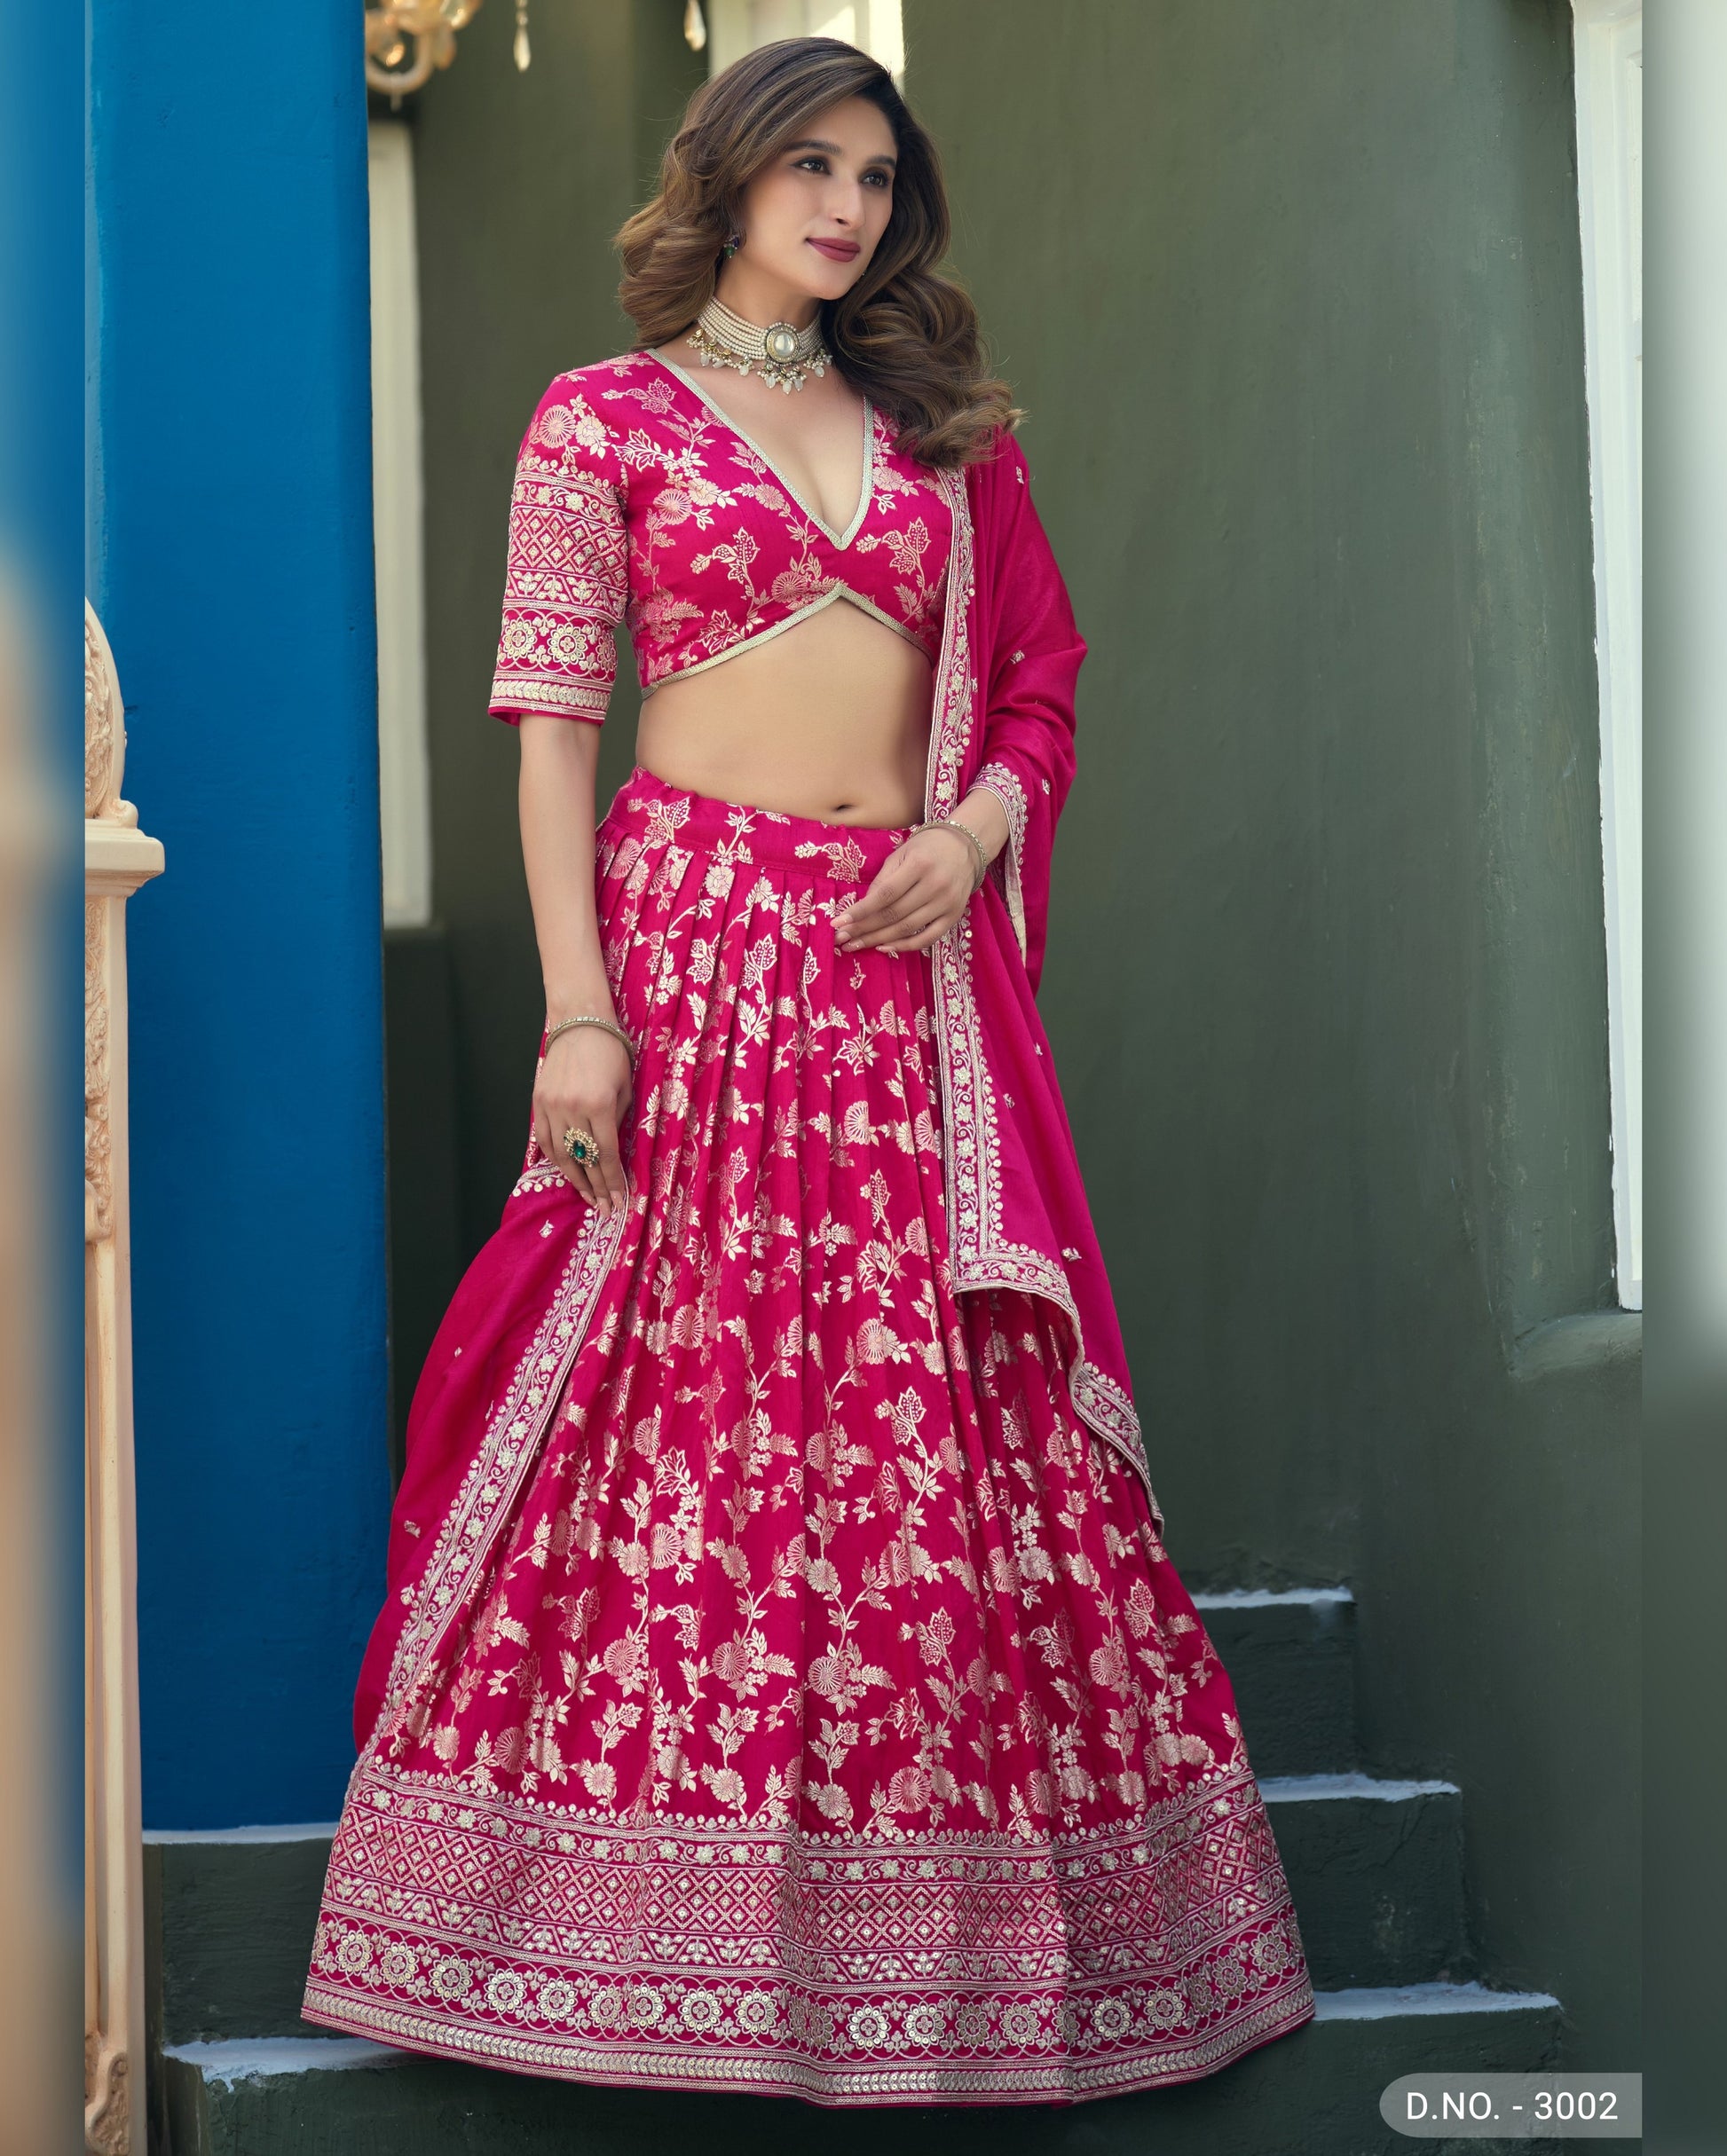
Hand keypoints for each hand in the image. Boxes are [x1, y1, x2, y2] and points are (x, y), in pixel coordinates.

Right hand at [532, 1024, 632, 1216]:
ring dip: (575, 1179)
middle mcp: (572, 1109)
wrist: (579, 1022)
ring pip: (561, 1155)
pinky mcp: (538, 1102)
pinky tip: (566, 1173)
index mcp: (600, 1105)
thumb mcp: (626, 1088)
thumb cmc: (611, 1052)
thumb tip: (612, 1154)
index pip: (606, 1154)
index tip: (619, 1199)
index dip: (613, 1180)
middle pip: (584, 1160)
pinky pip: (544, 1139)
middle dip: (596, 1188)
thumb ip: (620, 1121)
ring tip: (587, 1197)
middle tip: (605, 1209)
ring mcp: (552, 1106)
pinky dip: (555, 1159)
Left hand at [832, 821, 985, 956]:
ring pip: (907, 929)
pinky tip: (884, 947)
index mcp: (919, 865)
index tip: (838, 923)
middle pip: (893, 914)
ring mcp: (947, 903)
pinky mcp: (953, 916)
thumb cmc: (926, 848)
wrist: (965, 846)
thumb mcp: (901, 854)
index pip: (884, 894)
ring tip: (855, 945)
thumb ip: (882, 880)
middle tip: (841, 939)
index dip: (860, 911)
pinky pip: (928, 938)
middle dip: (863, 929)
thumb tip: (861, 908)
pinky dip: (905, 946)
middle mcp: (935, 885)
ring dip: (878, 940)